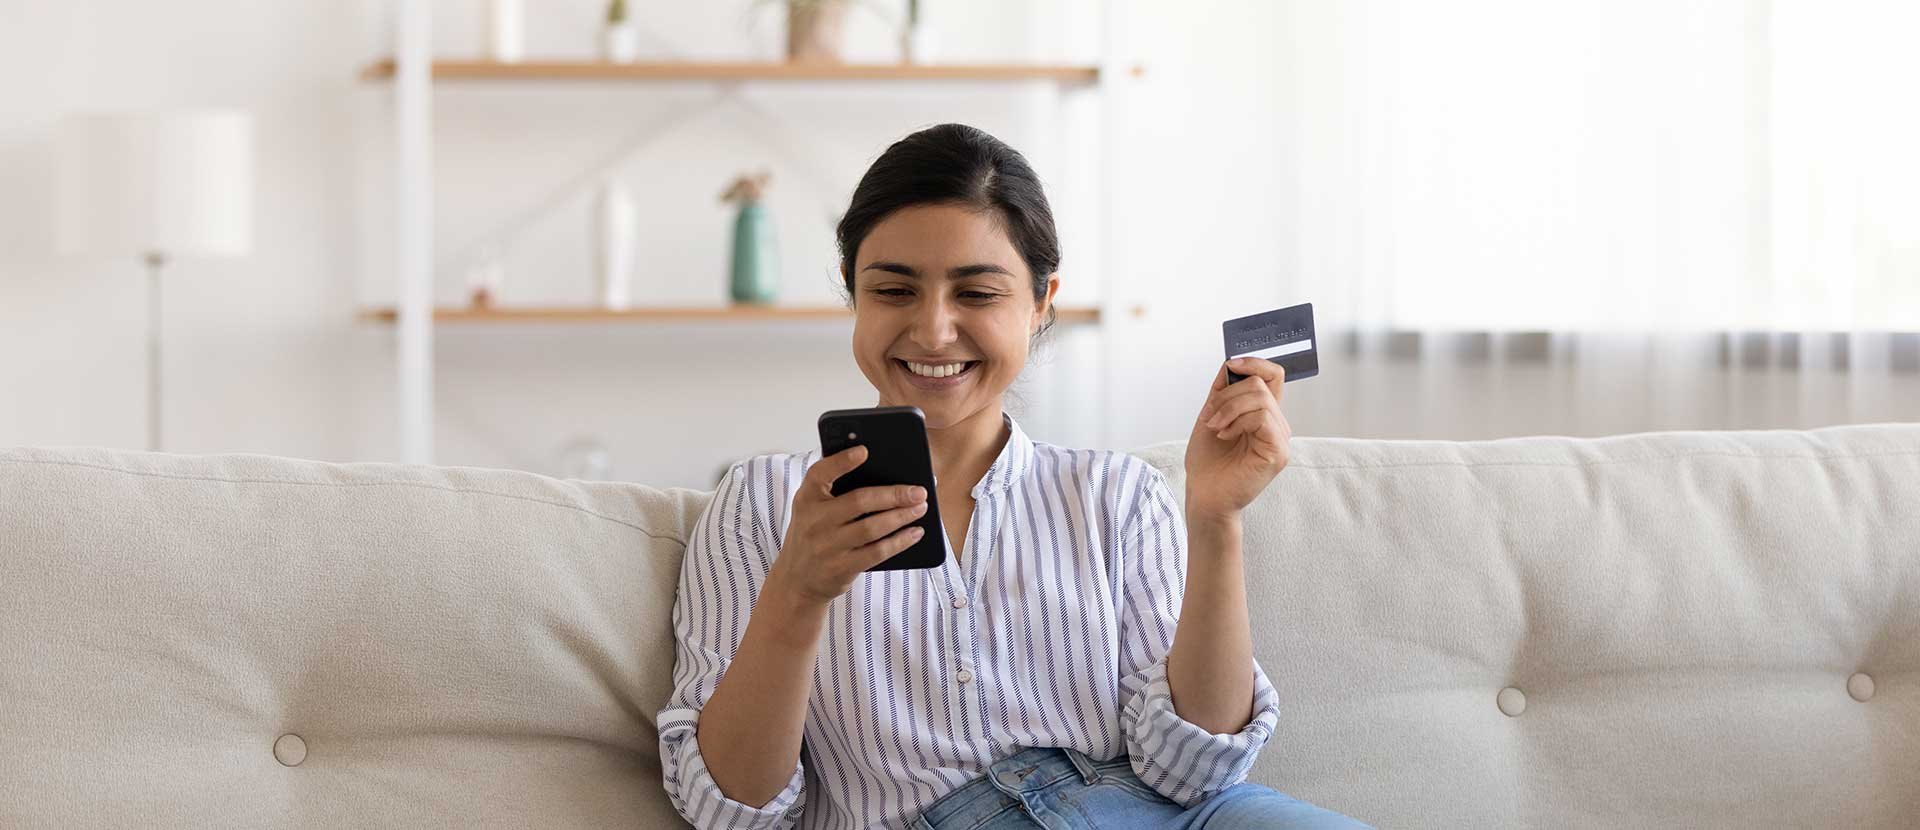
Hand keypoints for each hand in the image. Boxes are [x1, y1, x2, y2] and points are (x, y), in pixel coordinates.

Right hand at [765, 445, 929, 607]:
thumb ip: (834, 491)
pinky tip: (914, 533)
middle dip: (894, 495)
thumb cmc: (813, 535)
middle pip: (859, 501)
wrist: (796, 581)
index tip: (864, 450)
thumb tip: (884, 476)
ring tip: (920, 508)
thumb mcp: (811, 509)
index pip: (819, 474)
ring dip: (901, 516)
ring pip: (872, 527)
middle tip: (918, 491)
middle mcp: (814, 521)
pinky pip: (877, 552)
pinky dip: (899, 541)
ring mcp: (827, 546)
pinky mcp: (841, 567)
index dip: (841, 461)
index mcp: (807, 498)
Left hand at [1184, 357, 1292, 518]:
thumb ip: (1223, 390)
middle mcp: (1276, 424)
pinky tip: (1225, 435)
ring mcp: (1280, 438)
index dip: (1255, 363)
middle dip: (1228, 394)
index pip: (1273, 375)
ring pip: (1261, 398)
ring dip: (1229, 408)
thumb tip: (1232, 362)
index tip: (1232, 364)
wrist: (1204, 494)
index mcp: (1263, 414)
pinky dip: (1238, 421)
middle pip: (1261, 383)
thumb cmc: (1208, 461)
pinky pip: (1263, 417)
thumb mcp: (1211, 415)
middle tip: (1210, 416)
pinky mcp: (1278, 452)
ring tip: (1215, 427)